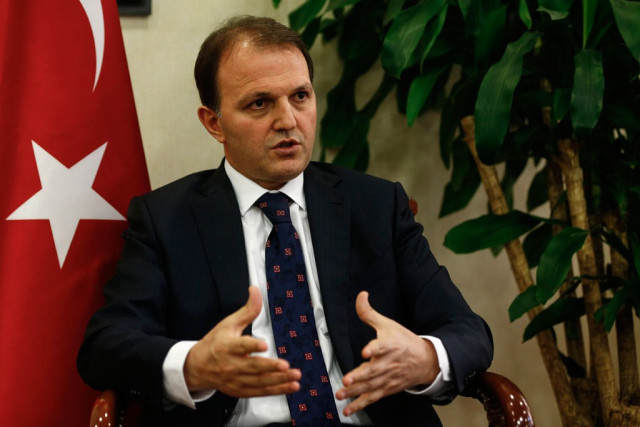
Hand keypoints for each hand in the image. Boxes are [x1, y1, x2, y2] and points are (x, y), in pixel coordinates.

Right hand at [183, 286, 300, 396]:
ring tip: (294, 377)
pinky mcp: (239, 390)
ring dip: (278, 381)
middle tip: (286, 366)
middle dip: (270, 367)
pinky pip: (259, 392)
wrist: (197, 367)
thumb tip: (255, 290)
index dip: (252, 346)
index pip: (240, 345)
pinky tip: (290, 386)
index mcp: (227, 346)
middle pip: (252, 367)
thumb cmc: (215, 343)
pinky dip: (276, 390)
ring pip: (259, 382)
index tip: (264, 344)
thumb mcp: (229, 323)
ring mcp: (235, 380)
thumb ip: (247, 310)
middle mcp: (231, 365)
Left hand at [336, 291, 439, 415]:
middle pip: (374, 370)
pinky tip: (347, 409)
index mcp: (390, 345)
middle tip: (348, 379)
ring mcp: (387, 378)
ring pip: (370, 386)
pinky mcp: (386, 389)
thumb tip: (361, 295)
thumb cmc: (403, 341)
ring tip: (341, 393)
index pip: (382, 346)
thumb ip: (369, 313)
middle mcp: (388, 363)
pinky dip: (360, 404)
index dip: (374, 348)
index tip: (366, 351)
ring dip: (355, 391)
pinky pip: (372, 398)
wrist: (424, 361)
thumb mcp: (388, 324)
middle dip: (360, 376)